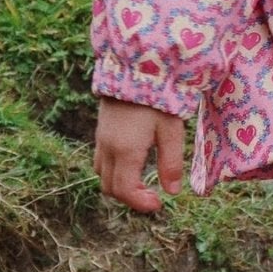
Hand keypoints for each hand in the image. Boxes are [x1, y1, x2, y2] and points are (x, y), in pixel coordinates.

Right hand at [94, 97, 185, 212]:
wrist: (135, 67)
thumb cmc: (158, 97)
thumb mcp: (171, 130)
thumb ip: (170, 163)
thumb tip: (172, 192)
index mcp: (125, 150)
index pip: (124, 190)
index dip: (140, 204)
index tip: (158, 204)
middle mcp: (107, 148)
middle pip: (110, 188)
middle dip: (130, 197)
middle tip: (153, 196)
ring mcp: (101, 139)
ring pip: (102, 175)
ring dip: (120, 185)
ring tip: (144, 182)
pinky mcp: (101, 131)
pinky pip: (101, 161)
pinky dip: (114, 172)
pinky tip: (135, 164)